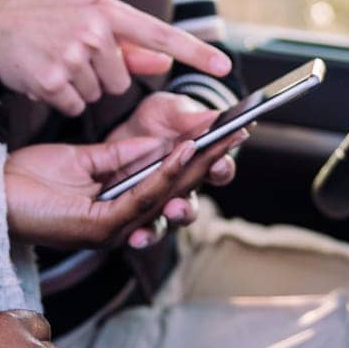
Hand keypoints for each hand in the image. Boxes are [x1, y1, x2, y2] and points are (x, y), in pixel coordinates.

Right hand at [0, 0, 231, 116]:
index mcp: (109, 12)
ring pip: (98, 96)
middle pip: (121, 83)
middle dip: (101, 78)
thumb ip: (129, 45)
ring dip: (79, 89)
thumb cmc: (46, 23)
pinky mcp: (52, 79)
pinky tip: (44, 78)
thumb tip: (163, 63)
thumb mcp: (88, 22)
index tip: (225, 66)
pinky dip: (62, 100)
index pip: (161, 35)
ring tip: (55, 64)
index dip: (195, 53)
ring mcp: (72, 55)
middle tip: (72, 58)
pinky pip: (75, 106)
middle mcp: (95, 30)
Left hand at [4, 130, 246, 249]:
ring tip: (213, 142)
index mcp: (119, 203)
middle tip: (237, 136)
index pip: (169, 180)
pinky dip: (165, 175)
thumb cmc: (30, 178)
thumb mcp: (84, 159)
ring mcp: (114, 228)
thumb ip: (122, 155)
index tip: (225, 131)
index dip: (199, 157)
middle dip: (209, 163)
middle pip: (178, 192)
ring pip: (167, 197)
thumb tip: (159, 142)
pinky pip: (142, 198)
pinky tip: (180, 153)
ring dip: (194, 168)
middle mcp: (123, 221)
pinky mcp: (101, 228)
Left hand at [107, 92, 237, 245]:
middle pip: (191, 206)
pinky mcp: (138, 211)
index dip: (221, 168)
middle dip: (185, 208)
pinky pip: (144, 229)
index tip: (217, 164)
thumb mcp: (170, 109)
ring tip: (152, 224)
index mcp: (200, 163)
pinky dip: (142, 235)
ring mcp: (161, 202)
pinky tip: (135, 238)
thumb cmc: (159, 118)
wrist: (127, 129)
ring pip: (167, 223)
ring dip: (159, 227)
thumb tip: (213, 116)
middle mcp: (184, 189)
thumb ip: (187, 115)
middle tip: (177, 206)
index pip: (219, 170)